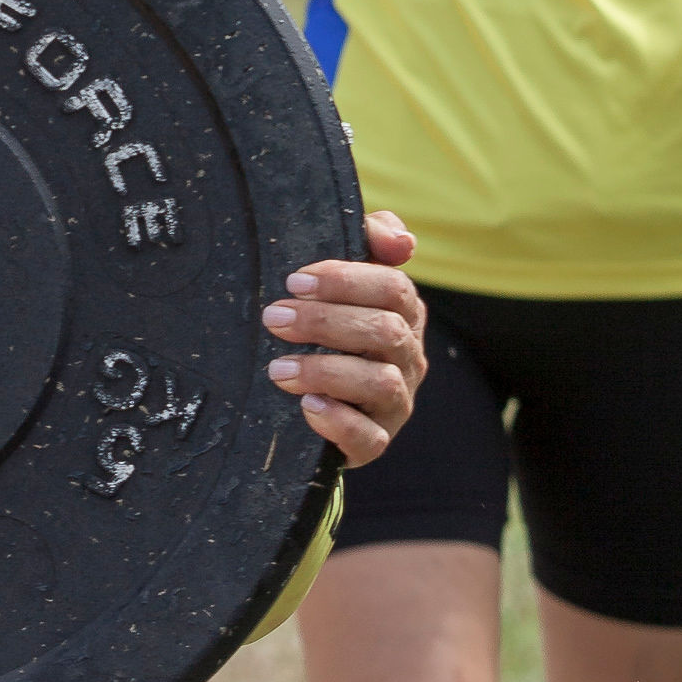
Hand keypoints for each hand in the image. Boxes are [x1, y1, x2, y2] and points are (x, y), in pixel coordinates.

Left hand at [260, 208, 426, 466]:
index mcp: (403, 312)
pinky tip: (307, 407)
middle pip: (385, 331)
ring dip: (325, 371)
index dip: (345, 282)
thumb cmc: (326, 322)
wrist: (309, 395)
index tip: (294, 281)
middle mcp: (407, 356)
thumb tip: (402, 242)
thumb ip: (370, 241)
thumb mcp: (339, 278)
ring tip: (278, 368)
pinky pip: (370, 439)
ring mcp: (395, 402)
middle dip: (325, 322)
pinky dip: (339, 423)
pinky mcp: (375, 441)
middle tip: (273, 318)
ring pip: (380, 383)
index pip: (393, 288)